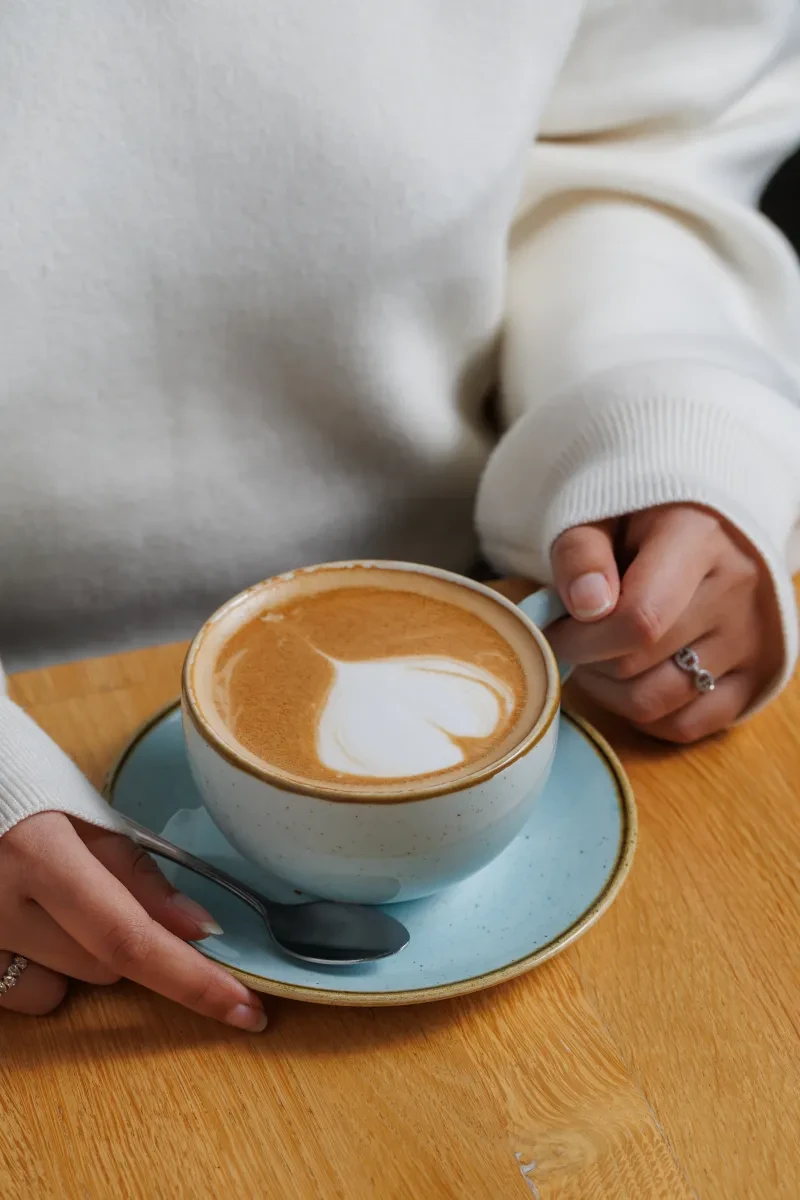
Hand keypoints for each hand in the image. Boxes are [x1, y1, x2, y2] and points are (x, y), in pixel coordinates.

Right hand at [0, 812, 266, 1029]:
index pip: (130, 936)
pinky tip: (18, 919)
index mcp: (36, 852)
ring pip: (58, 990)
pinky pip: (15, 996)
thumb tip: (197, 929)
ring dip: (73, 958)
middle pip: (103, 965)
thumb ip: (132, 871)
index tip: (248, 1011)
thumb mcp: (78, 808)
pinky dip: (32, 969)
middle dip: (124, 937)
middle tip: (99, 885)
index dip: (194, 980)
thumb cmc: (16, 777)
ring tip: (46, 899)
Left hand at [548, 505, 782, 742]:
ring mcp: (752, 638)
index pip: (639, 618)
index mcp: (700, 539)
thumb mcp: (602, 514)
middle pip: (638, 663)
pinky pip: (687, 724)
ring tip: (597, 660)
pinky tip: (629, 683)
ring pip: (656, 701)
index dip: (581, 637)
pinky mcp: (757, 675)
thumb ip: (582, 552)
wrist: (711, 528)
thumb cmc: (644, 521)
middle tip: (572, 640)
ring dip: (608, 692)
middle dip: (586, 660)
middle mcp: (737, 591)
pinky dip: (645, 717)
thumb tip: (585, 605)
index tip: (554, 629)